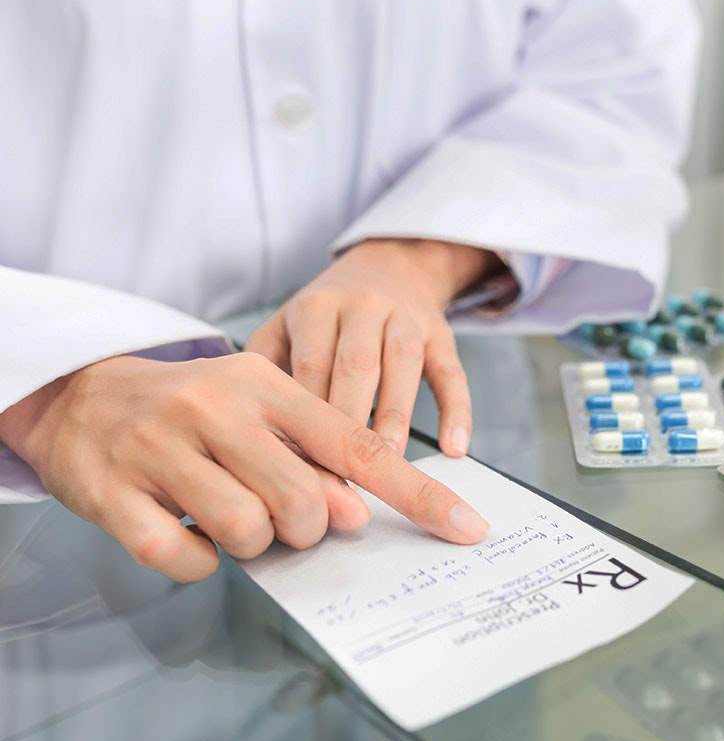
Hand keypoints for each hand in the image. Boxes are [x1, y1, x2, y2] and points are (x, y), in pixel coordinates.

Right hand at [0, 353, 488, 581]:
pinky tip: (190, 538)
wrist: (90, 395)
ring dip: (251, 545)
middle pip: (304, 503)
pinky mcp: (115, 493)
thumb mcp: (259, 412)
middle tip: (282, 518)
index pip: (359, 448)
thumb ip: (310, 456)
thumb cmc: (196, 409)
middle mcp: (217, 410)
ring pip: (245, 531)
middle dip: (306, 529)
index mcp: (266, 386)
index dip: (418, 495)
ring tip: (232, 518)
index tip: (466, 529)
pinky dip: (197, 564)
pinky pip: (179, 557)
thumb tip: (356, 513)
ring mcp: (162, 450)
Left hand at [247, 239, 504, 455]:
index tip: (300, 466)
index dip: (305, 418)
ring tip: (388, 466)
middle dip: (349, 422)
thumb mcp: (286, 322)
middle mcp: (361, 306)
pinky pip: (451, 371)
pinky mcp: (440, 333)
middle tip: (341, 475)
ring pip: (404, 365)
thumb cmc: (328, 311)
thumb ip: (265, 365)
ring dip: (395, 418)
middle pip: (356, 365)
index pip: (310, 367)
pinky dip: (456, 410)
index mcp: (316, 307)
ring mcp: (405, 317)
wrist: (388, 265)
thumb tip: (251, 430)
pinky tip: (454, 447)